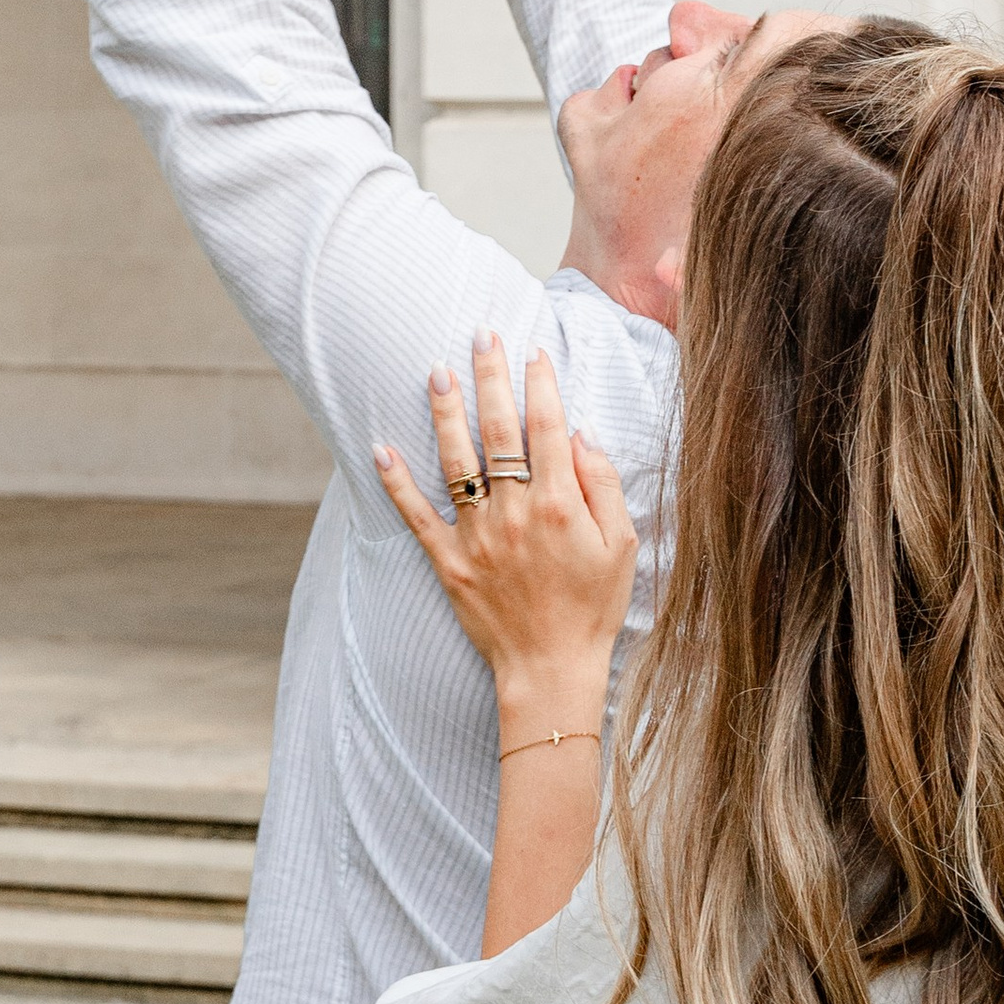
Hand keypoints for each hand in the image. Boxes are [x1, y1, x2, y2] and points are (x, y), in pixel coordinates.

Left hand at [375, 334, 635, 735]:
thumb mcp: (623, 546)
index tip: (534, 351)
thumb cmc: (593, 607)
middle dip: (490, 377)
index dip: (539, 384)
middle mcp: (514, 513)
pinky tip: (380, 447)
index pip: (545, 427)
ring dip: (445, 412)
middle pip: (499, 431)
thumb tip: (579, 433)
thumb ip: (602, 484)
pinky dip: (396, 482)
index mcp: (559, 505)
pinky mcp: (449, 561)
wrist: (550, 670)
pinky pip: (417, 515)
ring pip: (457, 462)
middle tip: (481, 333)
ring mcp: (477, 536)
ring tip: (436, 370)